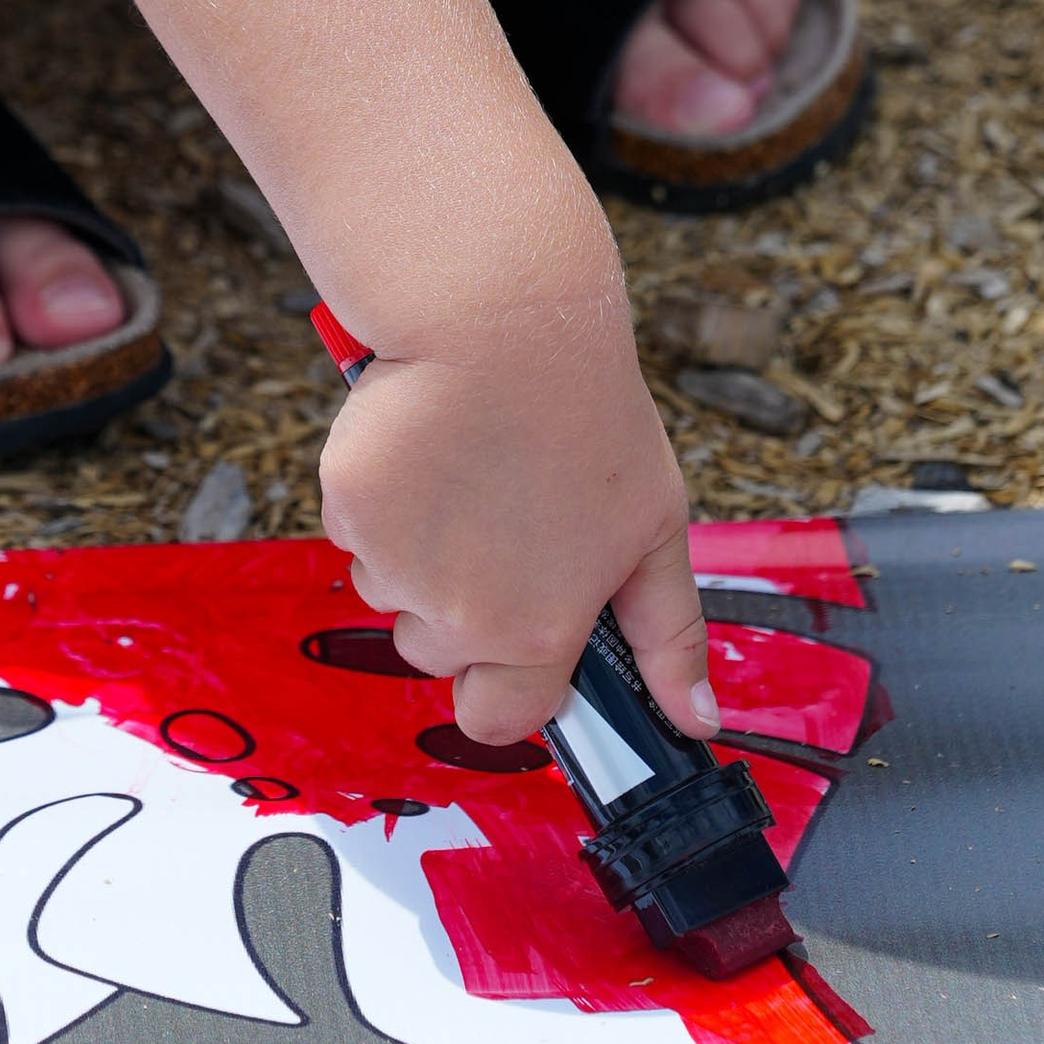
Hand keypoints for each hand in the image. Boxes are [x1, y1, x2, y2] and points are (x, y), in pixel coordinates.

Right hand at [318, 302, 715, 749]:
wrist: (502, 323)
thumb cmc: (585, 416)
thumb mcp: (655, 528)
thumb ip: (669, 634)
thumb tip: (694, 721)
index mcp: (538, 632)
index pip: (497, 719)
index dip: (506, 685)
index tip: (520, 638)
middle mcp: (459, 616)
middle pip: (438, 653)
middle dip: (460, 609)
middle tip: (501, 527)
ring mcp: (395, 566)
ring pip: (392, 590)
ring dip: (417, 555)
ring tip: (468, 476)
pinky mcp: (348, 511)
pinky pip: (356, 534)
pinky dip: (381, 504)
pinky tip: (427, 449)